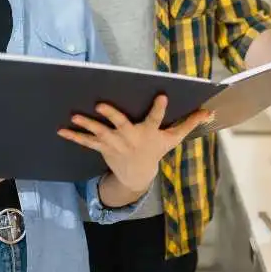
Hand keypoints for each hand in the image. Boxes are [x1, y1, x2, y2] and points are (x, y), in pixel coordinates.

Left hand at [57, 96, 212, 193]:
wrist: (137, 175)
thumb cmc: (156, 151)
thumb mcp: (173, 139)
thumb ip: (189, 123)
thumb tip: (210, 112)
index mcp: (149, 133)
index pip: (157, 119)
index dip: (159, 108)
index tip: (161, 95)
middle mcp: (131, 138)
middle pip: (121, 125)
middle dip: (111, 116)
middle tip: (100, 105)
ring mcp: (115, 143)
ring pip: (99, 133)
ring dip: (86, 125)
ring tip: (73, 116)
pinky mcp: (102, 147)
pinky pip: (86, 142)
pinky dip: (73, 136)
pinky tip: (60, 130)